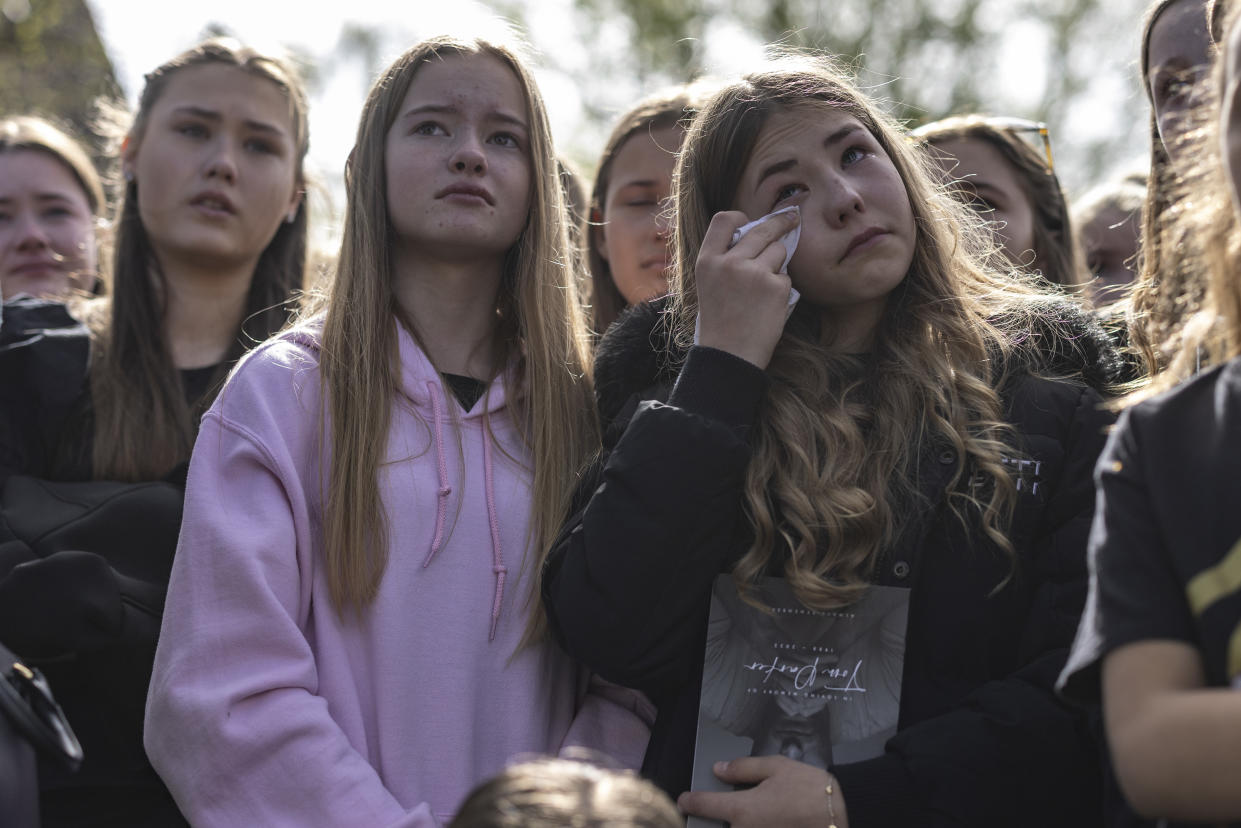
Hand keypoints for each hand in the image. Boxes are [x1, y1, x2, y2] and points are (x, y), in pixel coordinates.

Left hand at [677, 755, 848, 827]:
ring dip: (738, 823)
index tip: (684, 800)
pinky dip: (751, 826)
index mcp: (742, 809)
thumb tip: (720, 769)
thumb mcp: (777, 767)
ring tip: (760, 810)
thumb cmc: (810, 790)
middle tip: (724, 807)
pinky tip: (768, 818)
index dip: (691, 802)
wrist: (842, 816)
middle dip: (719, 819)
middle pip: (721, 827)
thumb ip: (744, 768)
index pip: (705, 805)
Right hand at [694, 209, 798, 369]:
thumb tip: (755, 234)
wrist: (730, 356)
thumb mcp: (709, 284)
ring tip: (762, 290)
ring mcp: (754, 273)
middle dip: (780, 222)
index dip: (741, 218)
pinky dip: (781, 290)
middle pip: (761, 229)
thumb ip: (725, 259)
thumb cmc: (720, 323)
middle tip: (792, 218)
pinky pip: (786, 277)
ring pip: (779, 251)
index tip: (752, 222)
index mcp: (707, 261)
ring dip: (777, 264)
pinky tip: (768, 307)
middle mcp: (729, 262)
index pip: (724, 220)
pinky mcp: (775, 287)